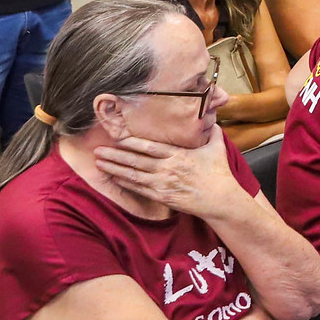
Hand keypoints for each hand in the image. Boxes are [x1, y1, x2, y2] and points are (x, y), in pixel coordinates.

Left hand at [92, 129, 248, 221]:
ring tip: (99, 163)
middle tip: (98, 150)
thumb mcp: (217, 149)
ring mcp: (163, 184)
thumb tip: (212, 120)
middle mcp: (167, 168)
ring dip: (115, 168)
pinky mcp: (162, 197)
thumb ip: (212, 134)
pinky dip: (125, 182)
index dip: (132, 142)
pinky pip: (139, 189)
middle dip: (115, 155)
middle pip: (136, 160)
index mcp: (178, 155)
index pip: (150, 147)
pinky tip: (114, 177)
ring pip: (133, 175)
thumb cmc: (219, 174)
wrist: (220, 200)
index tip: (118, 137)